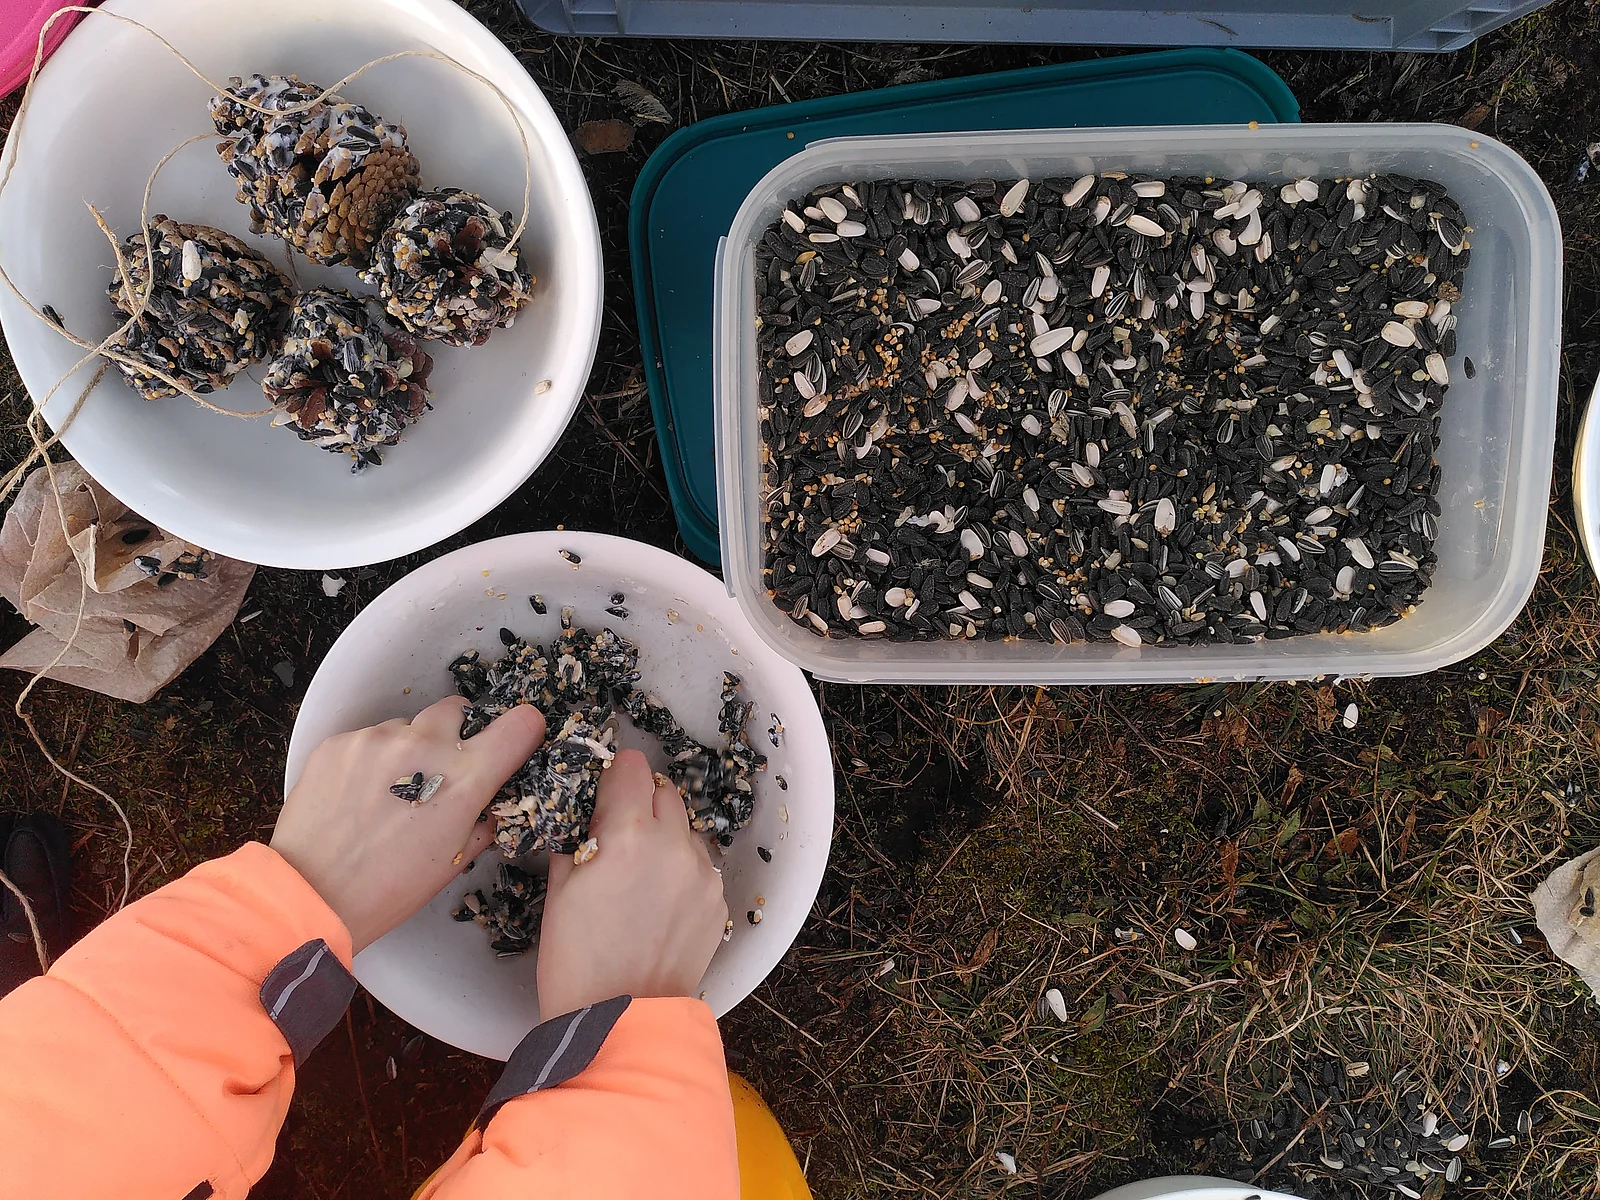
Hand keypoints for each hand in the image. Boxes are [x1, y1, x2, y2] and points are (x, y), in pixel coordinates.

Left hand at [272, 697, 544, 953]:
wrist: (310, 895)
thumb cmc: (389, 889)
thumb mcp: (456, 858)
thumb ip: (485, 815)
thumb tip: (493, 793)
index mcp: (464, 779)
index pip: (521, 724)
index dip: (521, 732)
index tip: (511, 743)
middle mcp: (424, 746)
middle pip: (459, 710)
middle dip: (457, 735)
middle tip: (441, 771)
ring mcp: (377, 739)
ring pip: (408, 725)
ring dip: (409, 749)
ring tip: (388, 792)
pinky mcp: (339, 741)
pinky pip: (369, 737)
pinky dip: (372, 758)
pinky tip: (358, 795)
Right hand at [536, 749, 727, 1017]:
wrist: (622, 1020)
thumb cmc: (577, 963)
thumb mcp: (560, 892)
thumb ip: (578, 840)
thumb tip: (587, 813)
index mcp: (627, 835)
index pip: (631, 768)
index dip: (614, 774)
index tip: (606, 789)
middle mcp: (672, 845)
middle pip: (664, 792)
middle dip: (641, 802)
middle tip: (619, 831)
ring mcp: (702, 873)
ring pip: (686, 828)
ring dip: (665, 834)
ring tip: (640, 871)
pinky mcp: (717, 899)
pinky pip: (701, 863)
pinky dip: (682, 867)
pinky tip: (660, 897)